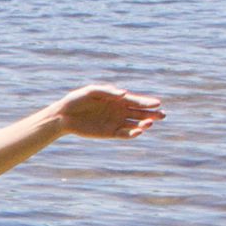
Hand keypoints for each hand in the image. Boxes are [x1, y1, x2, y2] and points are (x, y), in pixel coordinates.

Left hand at [49, 85, 163, 139]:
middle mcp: (120, 111)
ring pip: (135, 124)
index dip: (147, 102)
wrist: (63, 116)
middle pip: (140, 113)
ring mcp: (116, 122)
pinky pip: (124, 134)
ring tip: (150, 123)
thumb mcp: (91, 91)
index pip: (136, 101)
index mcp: (118, 99)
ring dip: (144, 124)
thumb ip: (108, 92)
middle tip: (162, 115)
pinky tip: (138, 132)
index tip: (157, 103)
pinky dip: (132, 134)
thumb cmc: (77, 100)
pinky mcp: (110, 133)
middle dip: (151, 114)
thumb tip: (124, 93)